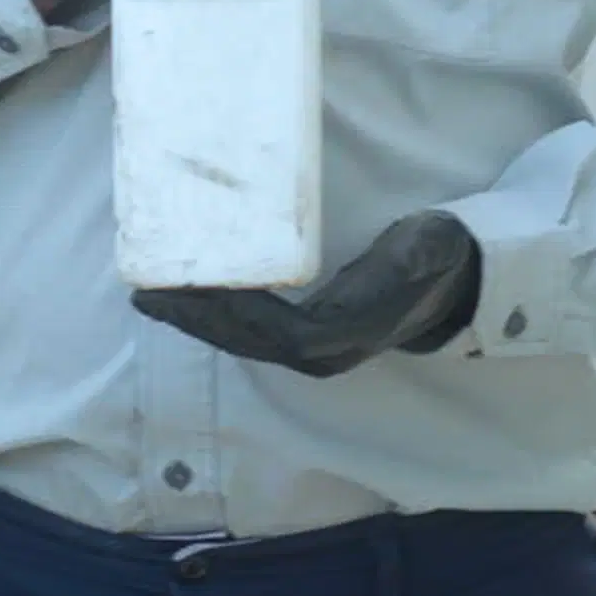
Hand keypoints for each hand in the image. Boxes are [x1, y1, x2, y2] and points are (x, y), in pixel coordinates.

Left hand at [131, 210, 482, 377]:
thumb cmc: (432, 257)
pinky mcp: (303, 336)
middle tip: (148, 292)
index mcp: (350, 329)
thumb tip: (403, 252)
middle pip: (249, 342)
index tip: (194, 289)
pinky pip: (249, 332)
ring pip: (243, 341)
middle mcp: (325, 349)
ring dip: (196, 322)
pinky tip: (185, 297)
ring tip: (151, 295)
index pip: (281, 332)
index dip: (234, 316)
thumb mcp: (432, 247)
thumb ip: (418, 251)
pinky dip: (213, 318)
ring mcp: (313, 347)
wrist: (447, 285)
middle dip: (197, 321)